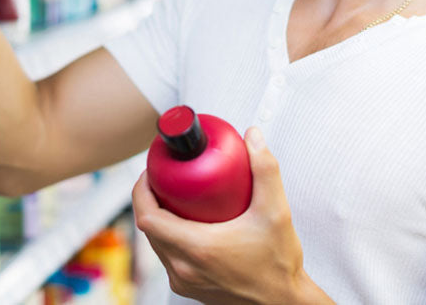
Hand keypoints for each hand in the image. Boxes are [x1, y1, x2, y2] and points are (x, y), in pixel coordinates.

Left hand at [133, 128, 332, 304]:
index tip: (150, 171)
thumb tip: (252, 137)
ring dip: (157, 219)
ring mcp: (184, 281)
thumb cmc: (280, 264)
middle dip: (149, 199)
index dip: (141, 191)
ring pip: (155, 244)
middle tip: (162, 177)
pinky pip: (167, 257)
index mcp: (197, 249)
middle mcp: (184, 268)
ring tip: (171, 195)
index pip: (147, 217)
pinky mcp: (188, 288)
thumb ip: (265, 170)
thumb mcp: (276, 212)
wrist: (284, 302)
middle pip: (148, 228)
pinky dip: (167, 237)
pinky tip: (182, 222)